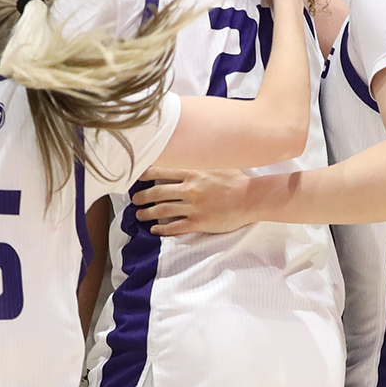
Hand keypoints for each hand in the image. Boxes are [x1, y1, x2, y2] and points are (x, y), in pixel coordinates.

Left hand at [131, 167, 256, 235]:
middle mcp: (189, 188)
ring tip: (139, 215)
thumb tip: (188, 155)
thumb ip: (200, 161)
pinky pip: (175, 227)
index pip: (160, 171)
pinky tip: (155, 230)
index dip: (145, 174)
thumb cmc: (237, 180)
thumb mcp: (217, 163)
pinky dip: (162, 229)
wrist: (251, 198)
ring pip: (162, 210)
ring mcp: (193, 206)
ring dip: (147, 213)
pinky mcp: (198, 222)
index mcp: (192, 172)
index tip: (136, 176)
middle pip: (156, 192)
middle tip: (134, 200)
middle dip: (141, 197)